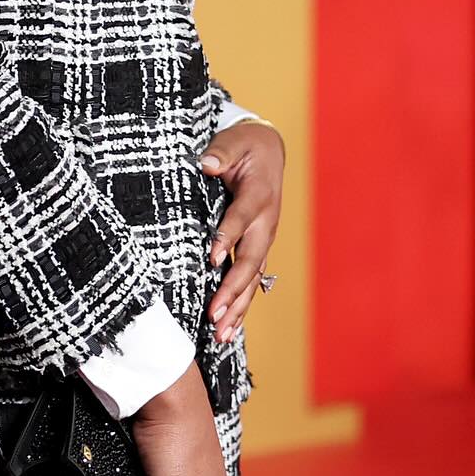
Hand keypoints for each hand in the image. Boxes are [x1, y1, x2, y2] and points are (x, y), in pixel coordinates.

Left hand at [201, 121, 284, 342]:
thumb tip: (207, 164)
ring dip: (237, 307)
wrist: (267, 152)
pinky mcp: (258, 249)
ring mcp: (264, 239)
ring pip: (252, 278)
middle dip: (233, 288)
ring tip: (220, 334)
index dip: (228, 237)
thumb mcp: (232, 142)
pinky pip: (251, 281)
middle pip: (251, 259)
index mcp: (259, 194)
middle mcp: (266, 222)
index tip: (211, 258)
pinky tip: (228, 329)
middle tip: (214, 312)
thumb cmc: (243, 147)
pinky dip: (240, 306)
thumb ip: (220, 152)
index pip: (242, 217)